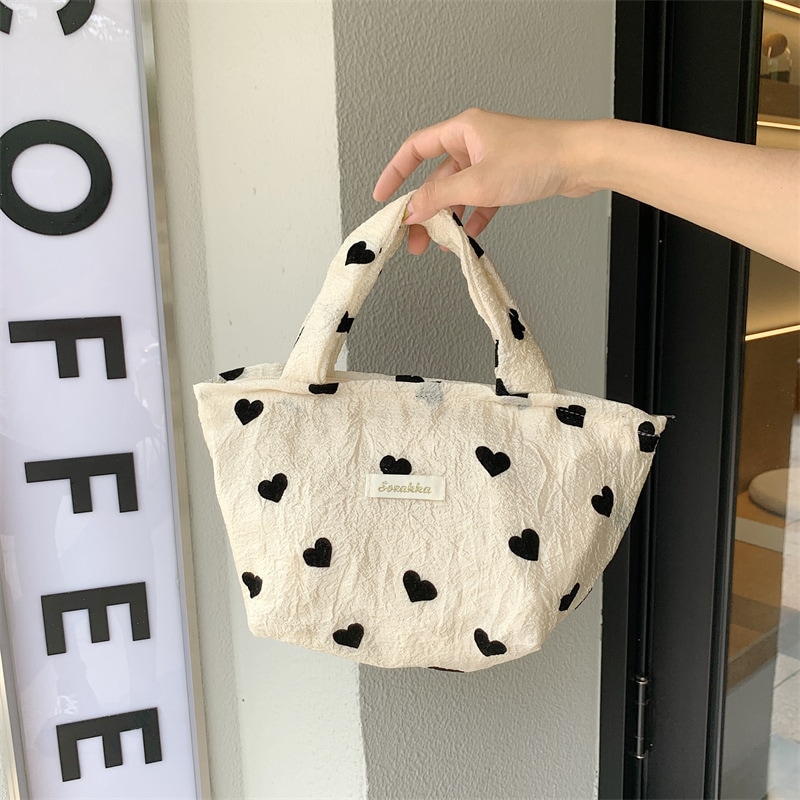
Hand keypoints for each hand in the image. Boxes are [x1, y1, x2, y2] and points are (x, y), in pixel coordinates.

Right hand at [373, 109, 598, 253]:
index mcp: (462, 130)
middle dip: (424, 208)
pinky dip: (473, 217)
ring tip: (440, 243)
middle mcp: (474, 141)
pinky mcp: (508, 175)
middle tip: (414, 236)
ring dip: (448, 217)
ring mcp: (491, 159)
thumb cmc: (537, 157)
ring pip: (459, 191)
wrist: (581, 161)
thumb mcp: (479, 182)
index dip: (395, 172)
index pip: (415, 149)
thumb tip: (412, 209)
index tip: (382, 195)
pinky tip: (468, 235)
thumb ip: (440, 198)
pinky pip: (480, 199)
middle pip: (437, 178)